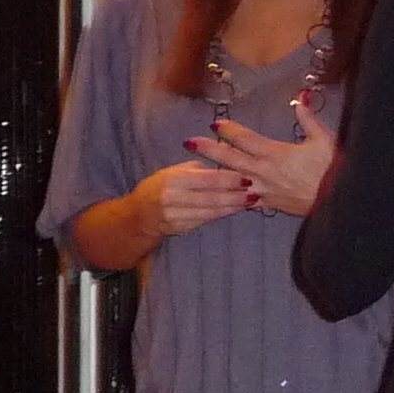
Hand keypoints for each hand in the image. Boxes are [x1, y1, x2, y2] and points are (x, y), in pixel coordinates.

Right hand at [133, 160, 253, 240]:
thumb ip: (197, 169)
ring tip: (249, 201)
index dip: (229, 179)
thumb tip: (222, 164)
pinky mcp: (181, 228)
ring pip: (211, 211)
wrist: (139, 214)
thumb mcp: (173, 171)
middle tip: (254, 192)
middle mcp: (174, 198)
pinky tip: (234, 210)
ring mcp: (177, 216)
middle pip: (212, 197)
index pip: (207, 179)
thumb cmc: (159, 186)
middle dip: (235, 195)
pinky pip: (205, 220)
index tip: (246, 177)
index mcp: (174, 179)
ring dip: (232, 207)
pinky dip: (221, 214)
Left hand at [190, 108, 337, 217]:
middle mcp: (264, 171)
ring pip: (231, 181)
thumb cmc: (332, 170)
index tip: (216, 124)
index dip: (229, 131)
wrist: (338, 202)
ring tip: (194, 169)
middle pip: (230, 159)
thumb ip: (309, 118)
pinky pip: (242, 200)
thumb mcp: (324, 139)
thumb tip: (302, 96)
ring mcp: (263, 190)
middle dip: (209, 150)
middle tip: (189, 142)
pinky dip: (228, 196)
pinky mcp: (268, 203)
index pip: (245, 139)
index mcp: (275, 153)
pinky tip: (216, 195)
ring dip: (212, 174)